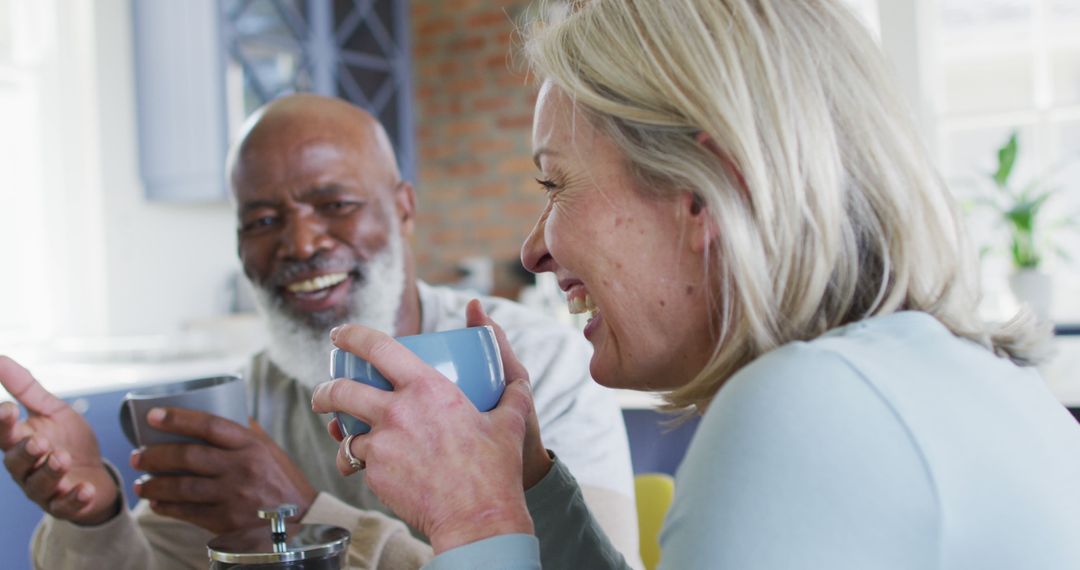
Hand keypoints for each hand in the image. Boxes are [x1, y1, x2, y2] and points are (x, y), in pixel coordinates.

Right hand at [0, 356, 118, 524]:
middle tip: (40, 442)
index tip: (7, 408)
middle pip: (17, 462)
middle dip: (26, 452)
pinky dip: (74, 498)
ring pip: (39, 484)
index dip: (3, 422)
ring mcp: (45, 490)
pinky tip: (83, 489)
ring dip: (50, 472)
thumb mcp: (53, 411)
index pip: (5, 433)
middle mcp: (27, 469)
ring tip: (62, 458)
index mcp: (21, 443)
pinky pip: (66, 505)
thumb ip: (27, 389)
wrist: (95, 476)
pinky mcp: (66, 505)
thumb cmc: (69, 442)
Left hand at [131, 408, 316, 534]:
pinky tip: (157, 503)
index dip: (178, 418)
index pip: (210, 425)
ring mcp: (234, 497)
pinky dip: (167, 508)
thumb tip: (223, 409)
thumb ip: (246, 433)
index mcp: (252, 446)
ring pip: (182, 488)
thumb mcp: (270, 450)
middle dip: (155, 455)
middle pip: (189, 457)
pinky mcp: (227, 522)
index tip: (153, 416)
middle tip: (138, 455)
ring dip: (155, 485)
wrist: (303, 521)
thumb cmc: (283, 481)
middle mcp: (242, 469)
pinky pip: (187, 513)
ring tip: (141, 483)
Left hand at [311, 301, 546, 553]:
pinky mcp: (376, 475)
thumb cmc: (494, 470)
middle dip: (325, 390)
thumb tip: (517, 381)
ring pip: (346, 434)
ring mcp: (382, 445)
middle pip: (342, 390)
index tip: (340, 336)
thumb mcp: (510, 421)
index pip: (377, 347)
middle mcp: (397, 412)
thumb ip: (513, 393)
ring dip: (341, 433)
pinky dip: (365, 464)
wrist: (477, 518)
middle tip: (325, 394)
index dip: (352, 336)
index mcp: (428, 388)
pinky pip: (361, 464)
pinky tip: (376, 468)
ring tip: (342, 435)